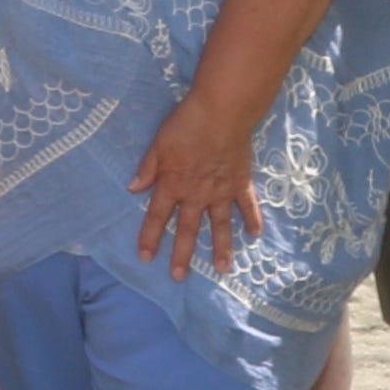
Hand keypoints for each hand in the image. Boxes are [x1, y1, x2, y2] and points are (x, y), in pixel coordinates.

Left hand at [128, 91, 266, 278]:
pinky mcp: (241, 182)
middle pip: (188, 229)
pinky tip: (256, 235)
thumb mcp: (159, 143)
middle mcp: (196, 194)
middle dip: (182, 254)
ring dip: (220, 248)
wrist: (222, 112)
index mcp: (173, 184)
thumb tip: (133, 189)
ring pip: (219, 225)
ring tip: (221, 269)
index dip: (150, 237)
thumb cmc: (186, 123)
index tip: (146, 257)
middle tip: (179, 277)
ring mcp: (221, 191)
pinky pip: (247, 205)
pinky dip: (253, 219)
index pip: (158, 216)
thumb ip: (148, 168)